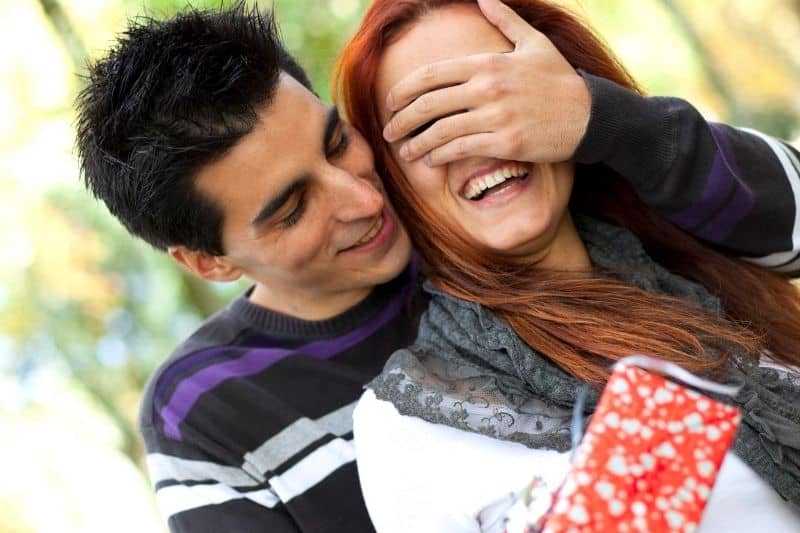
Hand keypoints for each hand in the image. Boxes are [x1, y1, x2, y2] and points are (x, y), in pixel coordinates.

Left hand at [382, 0, 590, 165]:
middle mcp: (487, 88)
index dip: (404, 90)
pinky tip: (431, 160)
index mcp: (488, 62)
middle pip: (428, 104)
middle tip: (389, 130)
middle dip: (402, 119)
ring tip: (405, 152)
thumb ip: (505, 19)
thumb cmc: (560, 79)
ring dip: (417, 144)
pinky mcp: (505, 142)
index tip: (391, 102)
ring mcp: (496, 116)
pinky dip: (440, 155)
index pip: (431, 75)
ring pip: (441, 131)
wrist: (590, 114)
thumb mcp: (534, 42)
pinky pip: (461, 149)